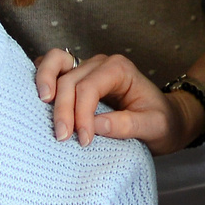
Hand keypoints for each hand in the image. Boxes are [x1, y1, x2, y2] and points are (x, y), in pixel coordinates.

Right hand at [35, 48, 204, 153]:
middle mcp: (101, 63)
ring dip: (45, 83)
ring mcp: (86, 67)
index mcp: (120, 69)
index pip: (89, 88)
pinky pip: (54, 67)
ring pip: (56, 63)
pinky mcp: (77, 77)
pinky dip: (43, 77)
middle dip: (63, 110)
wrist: (167, 119)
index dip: (81, 114)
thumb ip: (127, 125)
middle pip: (70, 80)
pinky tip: (38, 97)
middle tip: (63, 138)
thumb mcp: (155, 127)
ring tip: (42, 104)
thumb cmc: (162, 122)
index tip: (83, 141)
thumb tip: (95, 125)